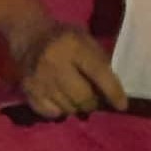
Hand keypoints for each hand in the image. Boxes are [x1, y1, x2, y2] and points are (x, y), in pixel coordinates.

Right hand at [9, 21, 128, 118]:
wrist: (30, 37)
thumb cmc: (66, 38)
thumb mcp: (86, 39)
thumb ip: (100, 60)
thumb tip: (113, 90)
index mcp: (74, 45)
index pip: (98, 73)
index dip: (113, 91)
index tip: (122, 105)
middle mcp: (55, 63)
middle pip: (83, 97)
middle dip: (94, 102)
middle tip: (95, 99)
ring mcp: (39, 79)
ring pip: (68, 108)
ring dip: (78, 107)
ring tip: (78, 97)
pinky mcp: (28, 92)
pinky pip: (51, 113)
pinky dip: (61, 110)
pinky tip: (62, 99)